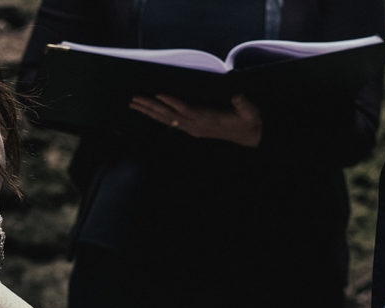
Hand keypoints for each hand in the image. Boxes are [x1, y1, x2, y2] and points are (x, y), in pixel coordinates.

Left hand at [129, 94, 262, 147]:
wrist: (249, 135)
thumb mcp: (250, 112)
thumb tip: (237, 96)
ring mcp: (192, 129)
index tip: (158, 94)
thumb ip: (243, 104)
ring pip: (166, 120)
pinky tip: (147, 111)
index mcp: (208, 119)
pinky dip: (157, 116)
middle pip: (170, 115)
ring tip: (134, 104)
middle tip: (134, 99)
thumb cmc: (248, 120)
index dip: (172, 102)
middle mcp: (196, 126)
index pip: (186, 110)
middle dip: (151, 106)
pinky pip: (170, 123)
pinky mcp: (191, 129)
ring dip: (149, 112)